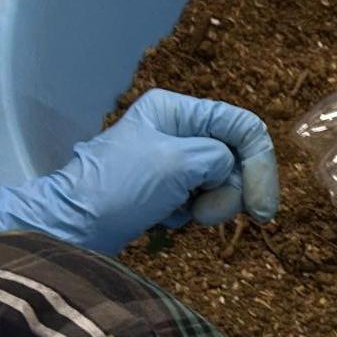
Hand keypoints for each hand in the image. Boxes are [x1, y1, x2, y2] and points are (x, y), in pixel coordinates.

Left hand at [0, 88, 278, 257]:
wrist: (75, 226)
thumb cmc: (120, 187)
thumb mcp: (178, 162)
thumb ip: (220, 157)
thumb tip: (232, 171)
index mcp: (176, 110)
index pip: (242, 127)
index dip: (260, 165)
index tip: (261, 208)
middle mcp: (177, 130)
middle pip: (235, 158)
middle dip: (228, 191)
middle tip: (205, 214)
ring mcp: (172, 161)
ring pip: (221, 183)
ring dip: (209, 205)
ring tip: (178, 214)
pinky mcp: (167, 189)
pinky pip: (202, 200)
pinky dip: (191, 214)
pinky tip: (165, 218)